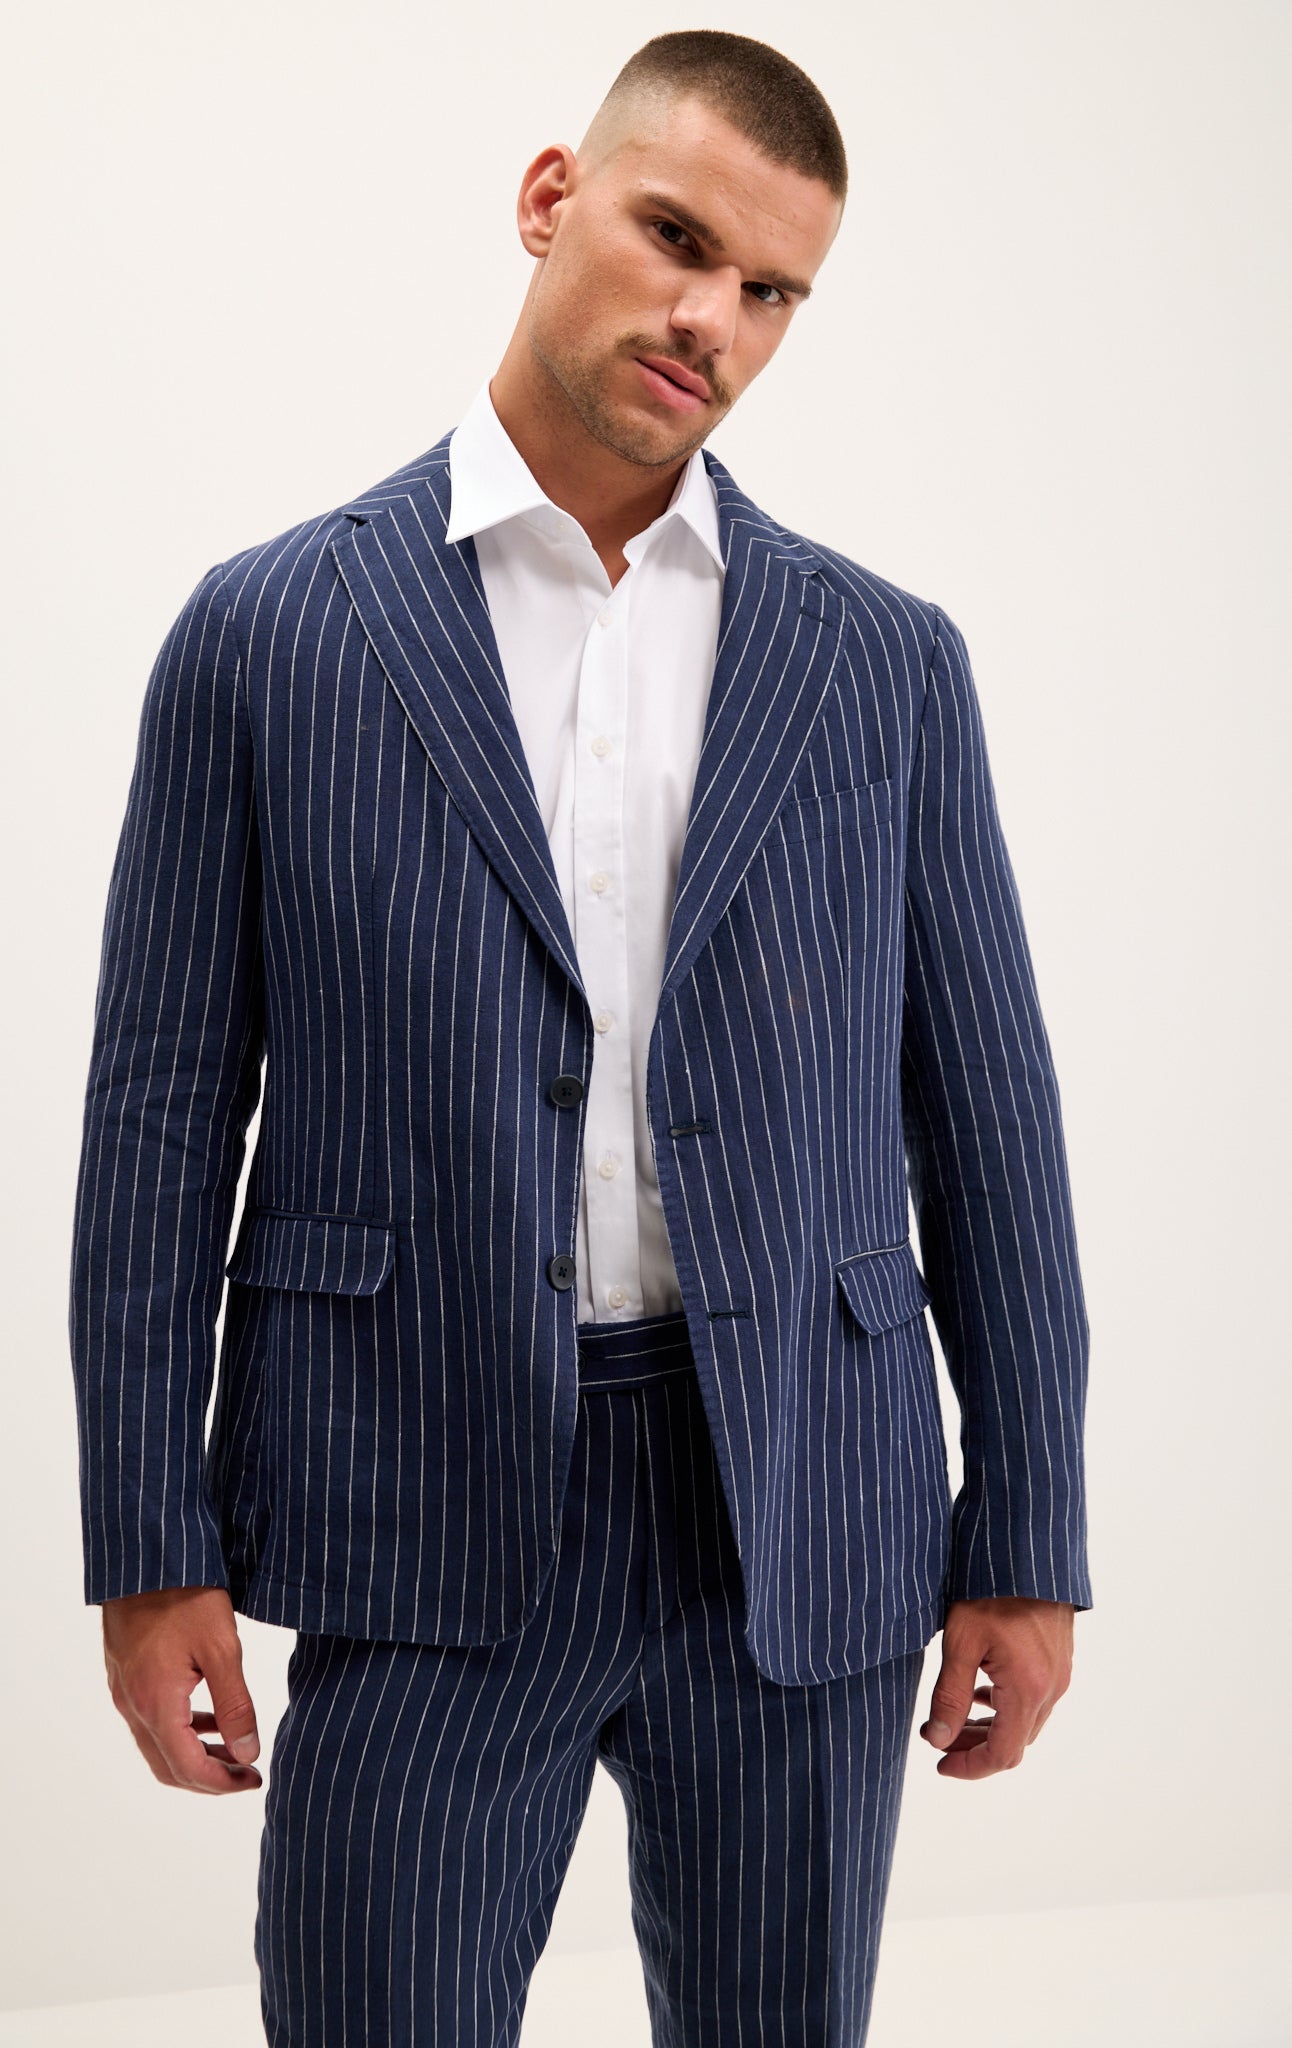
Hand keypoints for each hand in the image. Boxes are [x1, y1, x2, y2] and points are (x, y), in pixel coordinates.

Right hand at [101, 1584, 262, 1793]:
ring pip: (157, 1745)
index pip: (188, 1769)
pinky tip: (208, 1716)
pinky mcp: (125, 1674)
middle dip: (209, 1778)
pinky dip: (180, 1730)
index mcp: (156, 1704)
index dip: (223, 1783)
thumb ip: (235, 1705)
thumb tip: (248, 1754)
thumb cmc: (186, 1594)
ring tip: (235, 1746)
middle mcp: (132, 1705)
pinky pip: (150, 1720)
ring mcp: (124, 1690)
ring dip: (194, 1755)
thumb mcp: (222, 1647)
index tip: (255, 1779)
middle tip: (247, 1773)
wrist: (145, 1555)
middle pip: (167, 1767)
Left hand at [920, 1595, 1073, 1779]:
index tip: (940, 1764)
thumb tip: (938, 1740)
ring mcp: (1060, 1673)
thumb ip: (949, 1696)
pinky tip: (982, 1691)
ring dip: (990, 1728)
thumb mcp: (960, 1641)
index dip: (970, 1767)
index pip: (1002, 1754)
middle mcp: (1052, 1687)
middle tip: (938, 1737)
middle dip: (974, 1748)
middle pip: (1015, 1742)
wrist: (1028, 1548)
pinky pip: (1035, 1699)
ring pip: (1026, 1722)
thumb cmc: (991, 1589)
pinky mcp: (1060, 1658)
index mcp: (1028, 1689)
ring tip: (954, 1718)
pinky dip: (1007, 1707)